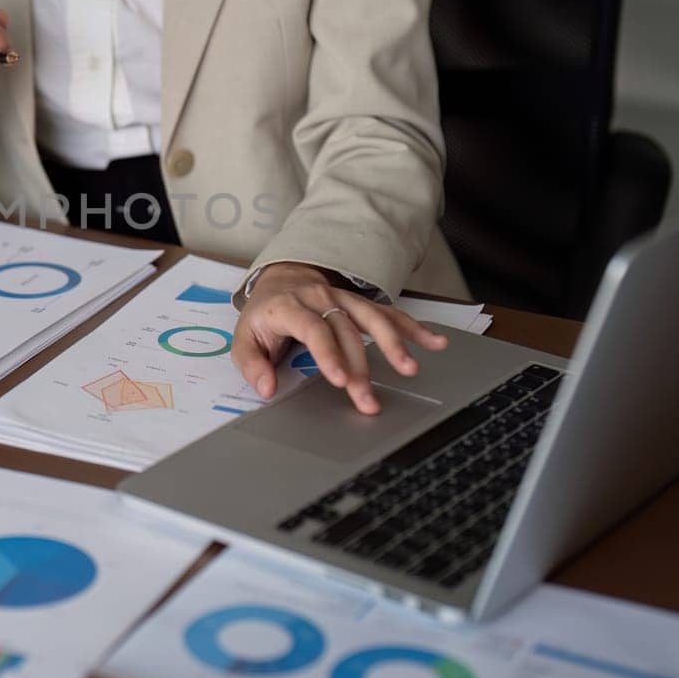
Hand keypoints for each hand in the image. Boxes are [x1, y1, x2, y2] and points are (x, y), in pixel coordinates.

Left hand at [232, 263, 448, 414]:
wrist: (280, 278)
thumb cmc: (264, 314)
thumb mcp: (244, 337)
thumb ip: (251, 364)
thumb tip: (266, 388)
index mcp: (290, 306)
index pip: (313, 330)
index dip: (328, 354)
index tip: (340, 380)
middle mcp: (320, 298)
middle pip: (346, 333)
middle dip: (360, 368)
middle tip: (367, 399)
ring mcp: (343, 299)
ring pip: (372, 319)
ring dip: (393, 344)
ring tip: (409, 368)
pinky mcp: (359, 303)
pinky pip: (389, 314)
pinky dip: (413, 328)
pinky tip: (434, 342)